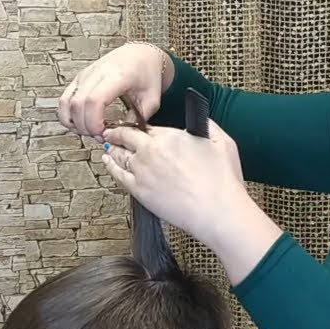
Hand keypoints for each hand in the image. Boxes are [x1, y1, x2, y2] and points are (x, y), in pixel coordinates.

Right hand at [60, 42, 172, 137]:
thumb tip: (120, 137)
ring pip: (67, 102)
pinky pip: (65, 98)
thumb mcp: (151, 101)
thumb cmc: (147, 74)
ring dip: (73, 122)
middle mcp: (98, 72)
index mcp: (117, 76)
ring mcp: (86, 74)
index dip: (94, 122)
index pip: (94, 100)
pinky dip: (67, 114)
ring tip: (89, 131)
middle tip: (98, 136)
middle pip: (78, 104)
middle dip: (85, 126)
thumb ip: (136, 121)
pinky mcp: (79, 78)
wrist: (141, 55)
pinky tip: (79, 123)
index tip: (102, 134)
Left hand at [101, 120, 248, 247]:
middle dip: (118, 132)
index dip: (139, 127)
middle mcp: (151, 150)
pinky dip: (110, 165)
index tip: (135, 127)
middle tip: (113, 131)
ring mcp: (142, 171)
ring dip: (112, 147)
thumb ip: (207, 125)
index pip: (147, 127)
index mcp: (170, 136)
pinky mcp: (139, 190)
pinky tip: (107, 161)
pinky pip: (117, 174)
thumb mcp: (222, 142)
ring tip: (108, 144)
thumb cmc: (222, 181)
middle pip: (127, 136)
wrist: (217, 211)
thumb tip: (200, 117)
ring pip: (119, 154)